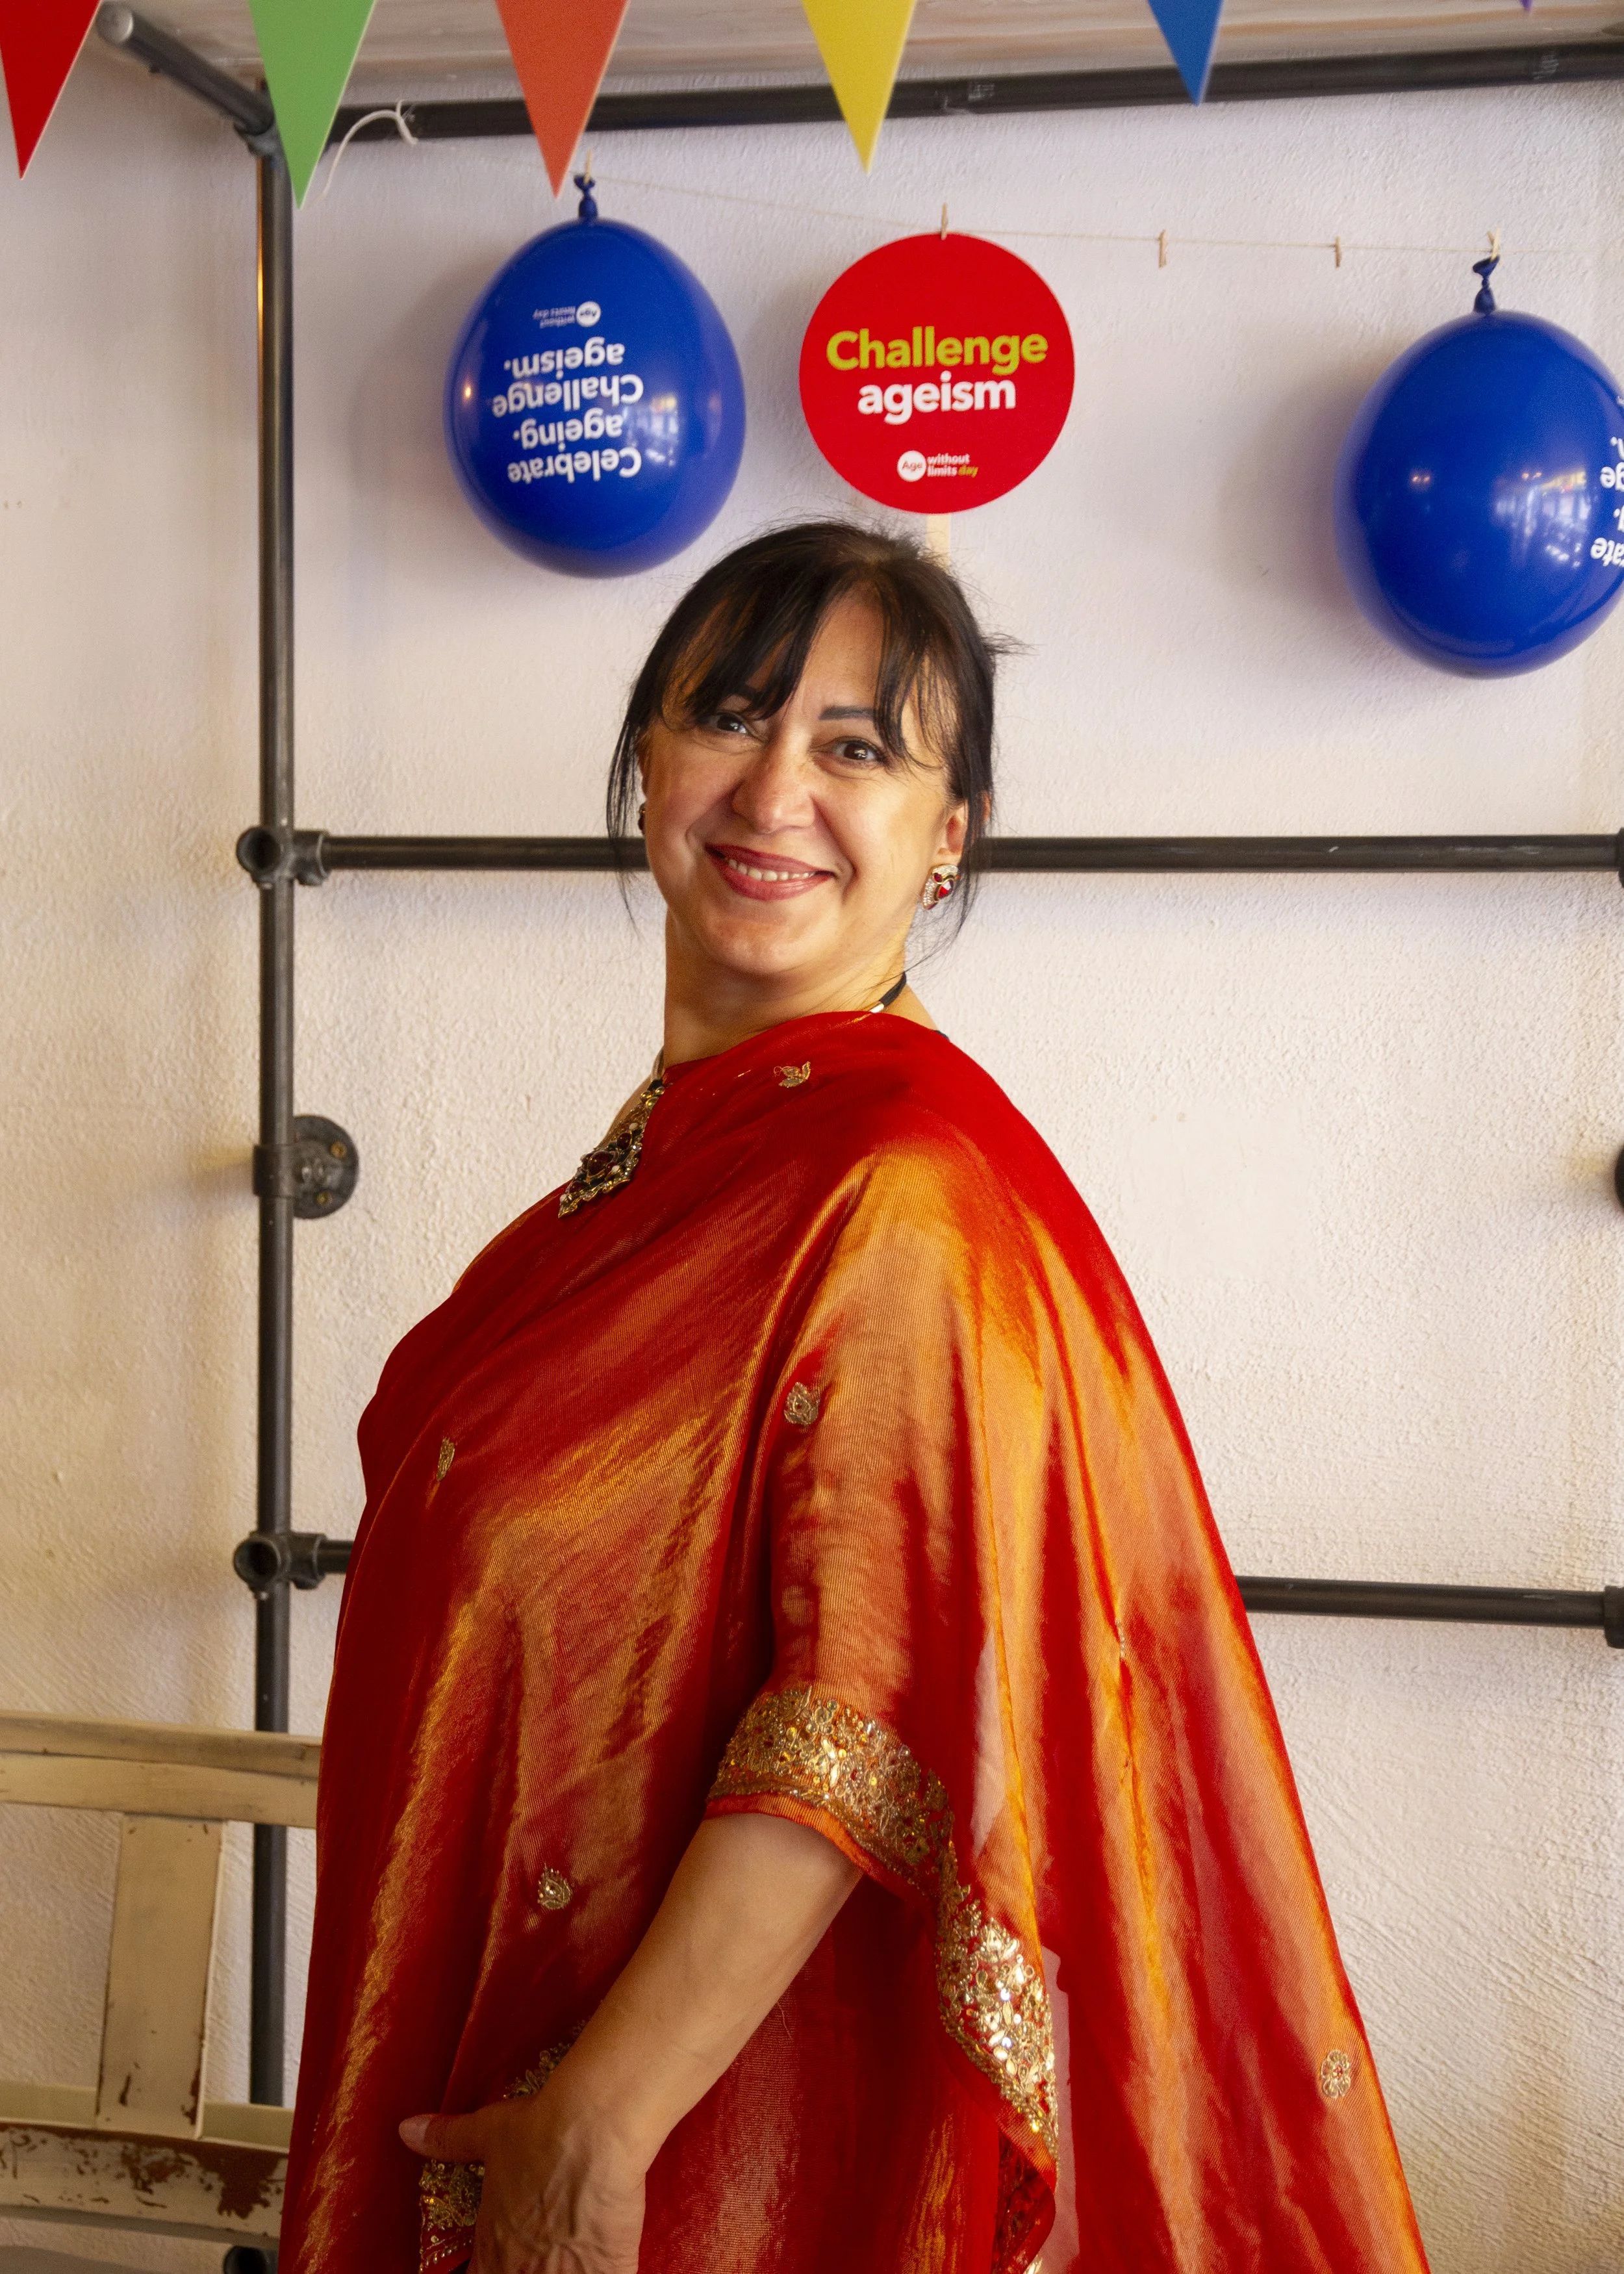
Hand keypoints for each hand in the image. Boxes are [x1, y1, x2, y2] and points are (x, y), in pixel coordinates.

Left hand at [400, 2088, 646, 2273]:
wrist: (592, 2129)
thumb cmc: (539, 2132)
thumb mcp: (486, 2133)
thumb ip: (447, 2140)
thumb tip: (408, 2130)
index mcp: (492, 2249)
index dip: (483, 2268)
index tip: (490, 2258)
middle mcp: (522, 2271)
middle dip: (521, 2269)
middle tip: (536, 2252)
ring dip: (560, 2270)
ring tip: (566, 2255)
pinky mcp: (607, 2272)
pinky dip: (602, 2270)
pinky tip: (603, 2257)